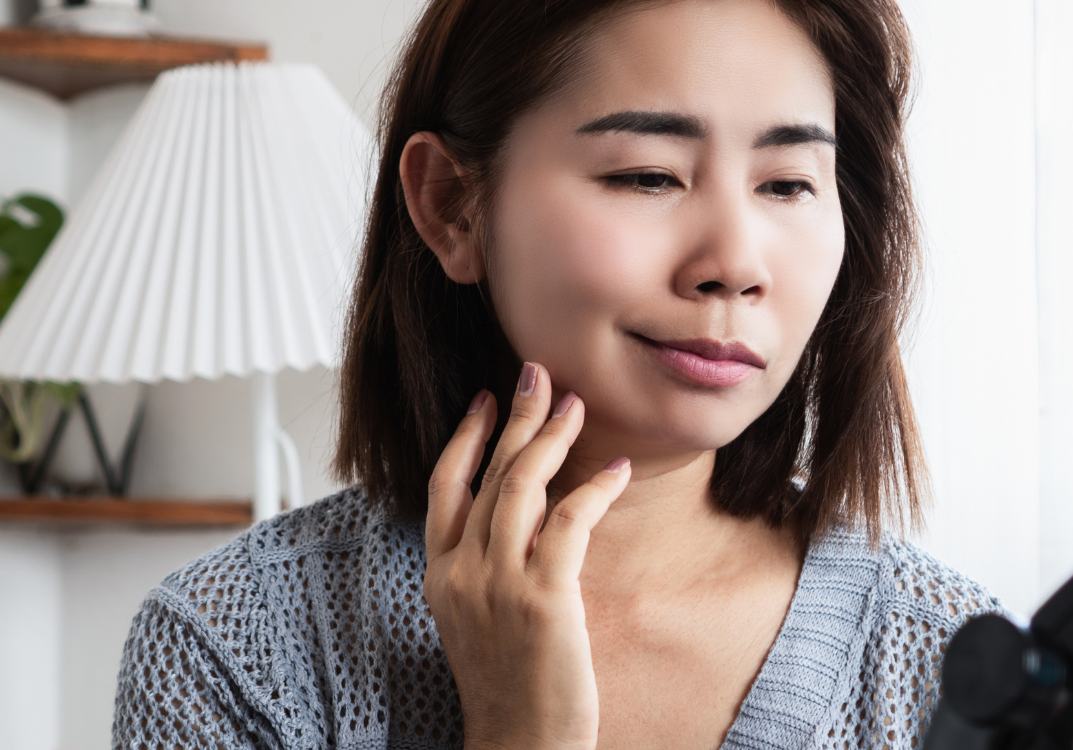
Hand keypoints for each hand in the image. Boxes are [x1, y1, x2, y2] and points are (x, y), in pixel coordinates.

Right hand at [424, 362, 630, 749]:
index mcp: (440, 575)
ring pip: (522, 486)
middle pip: (487, 472)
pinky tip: (618, 470)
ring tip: (576, 405)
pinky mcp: (543, 598)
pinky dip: (595, 488)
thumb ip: (484, 567)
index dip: (466, 437)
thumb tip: (515, 520)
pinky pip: (569, 521)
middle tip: (539, 373)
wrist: (518, 746)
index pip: (444, 486)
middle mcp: (462, 572)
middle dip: (516, 416)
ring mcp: (499, 583)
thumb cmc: (509, 687)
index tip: (488, 400)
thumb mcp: (475, 620)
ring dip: (552, 438)